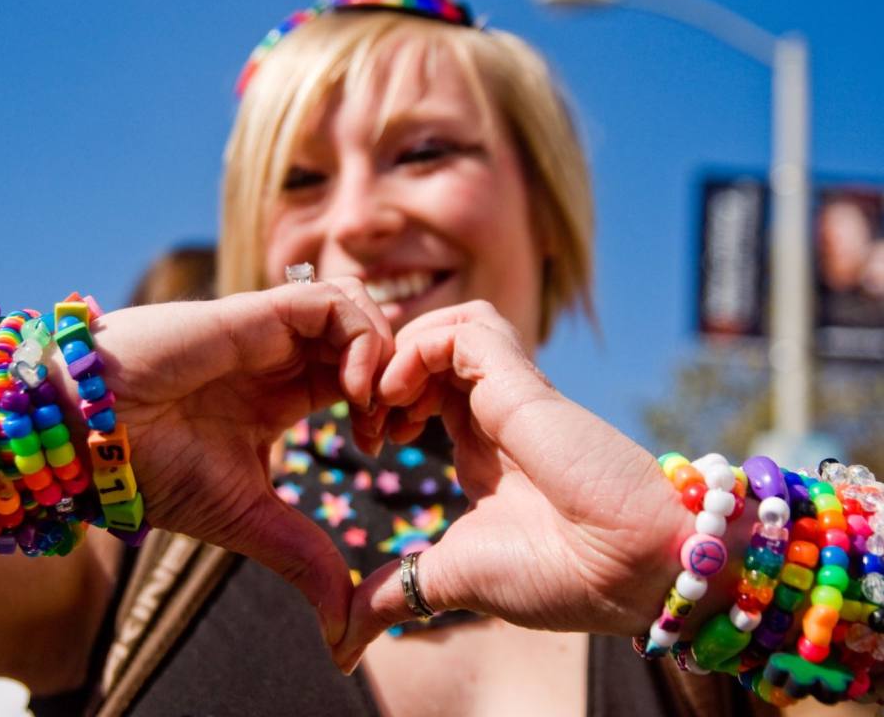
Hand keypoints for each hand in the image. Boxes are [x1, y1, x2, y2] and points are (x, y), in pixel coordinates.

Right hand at [78, 278, 392, 644]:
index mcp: (281, 395)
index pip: (359, 377)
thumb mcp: (248, 518)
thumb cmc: (151, 470)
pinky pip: (331, 301)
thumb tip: (344, 635)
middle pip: (367, 338)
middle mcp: (280, 357)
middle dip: (397, 378)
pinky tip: (352, 391)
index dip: (387, 405)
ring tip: (372, 409)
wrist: (86, 439)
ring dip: (384, 354)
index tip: (385, 447)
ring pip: (356, 309)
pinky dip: (361, 339)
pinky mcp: (255, 312)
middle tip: (396, 426)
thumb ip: (302, 557)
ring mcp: (269, 331)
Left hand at [332, 301, 691, 670]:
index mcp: (480, 446)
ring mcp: (510, 393)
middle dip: (381, 373)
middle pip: (430, 349)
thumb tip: (342, 644)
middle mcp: (494, 412)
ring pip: (449, 326)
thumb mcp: (450, 577)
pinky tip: (399, 396)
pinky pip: (466, 330)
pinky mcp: (523, 381)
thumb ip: (394, 592)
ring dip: (400, 352)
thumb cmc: (555, 577)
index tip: (366, 445)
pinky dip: (420, 348)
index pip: (423, 389)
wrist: (627, 575)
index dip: (382, 402)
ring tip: (380, 402)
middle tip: (364, 419)